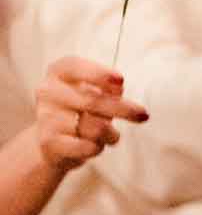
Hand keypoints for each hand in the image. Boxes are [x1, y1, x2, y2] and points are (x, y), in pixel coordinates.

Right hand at [35, 56, 147, 174]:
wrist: (56, 142)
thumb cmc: (83, 109)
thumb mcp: (97, 92)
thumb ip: (109, 88)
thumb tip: (117, 88)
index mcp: (59, 72)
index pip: (74, 66)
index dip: (98, 73)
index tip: (121, 80)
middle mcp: (47, 91)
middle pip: (92, 100)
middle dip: (123, 109)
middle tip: (143, 115)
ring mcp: (45, 116)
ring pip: (94, 127)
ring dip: (110, 133)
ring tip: (106, 133)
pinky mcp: (48, 142)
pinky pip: (87, 146)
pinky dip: (98, 147)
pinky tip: (93, 145)